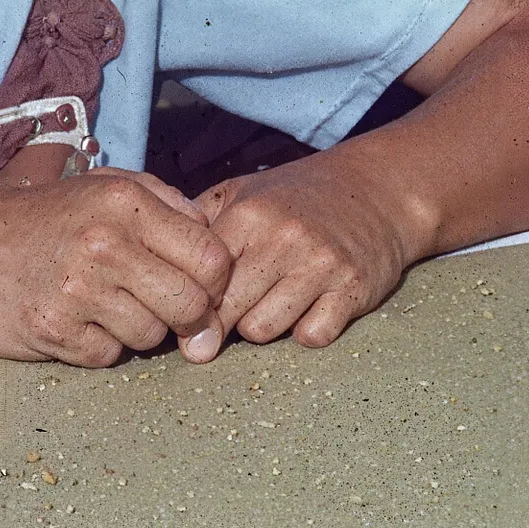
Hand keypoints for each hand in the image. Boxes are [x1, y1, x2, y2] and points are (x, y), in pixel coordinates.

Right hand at [0, 170, 232, 368]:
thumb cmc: (41, 218)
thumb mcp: (106, 186)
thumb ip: (167, 206)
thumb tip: (214, 248)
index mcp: (128, 202)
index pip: (212, 258)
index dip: (216, 281)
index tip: (203, 288)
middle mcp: (107, 244)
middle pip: (191, 304)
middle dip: (188, 316)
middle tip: (168, 310)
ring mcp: (79, 291)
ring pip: (152, 336)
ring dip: (140, 330)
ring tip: (109, 306)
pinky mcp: (54, 332)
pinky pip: (109, 356)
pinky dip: (101, 347)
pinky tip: (80, 322)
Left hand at [185, 153, 428, 358]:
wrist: (380, 190)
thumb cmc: (300, 197)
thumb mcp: (246, 192)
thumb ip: (198, 222)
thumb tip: (149, 259)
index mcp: (251, 214)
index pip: (199, 280)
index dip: (190, 302)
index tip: (188, 312)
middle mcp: (286, 238)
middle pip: (227, 314)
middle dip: (222, 323)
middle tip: (227, 319)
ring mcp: (322, 264)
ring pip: (263, 331)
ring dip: (263, 326)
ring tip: (272, 302)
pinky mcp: (354, 290)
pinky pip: (311, 337)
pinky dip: (306, 330)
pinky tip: (309, 307)